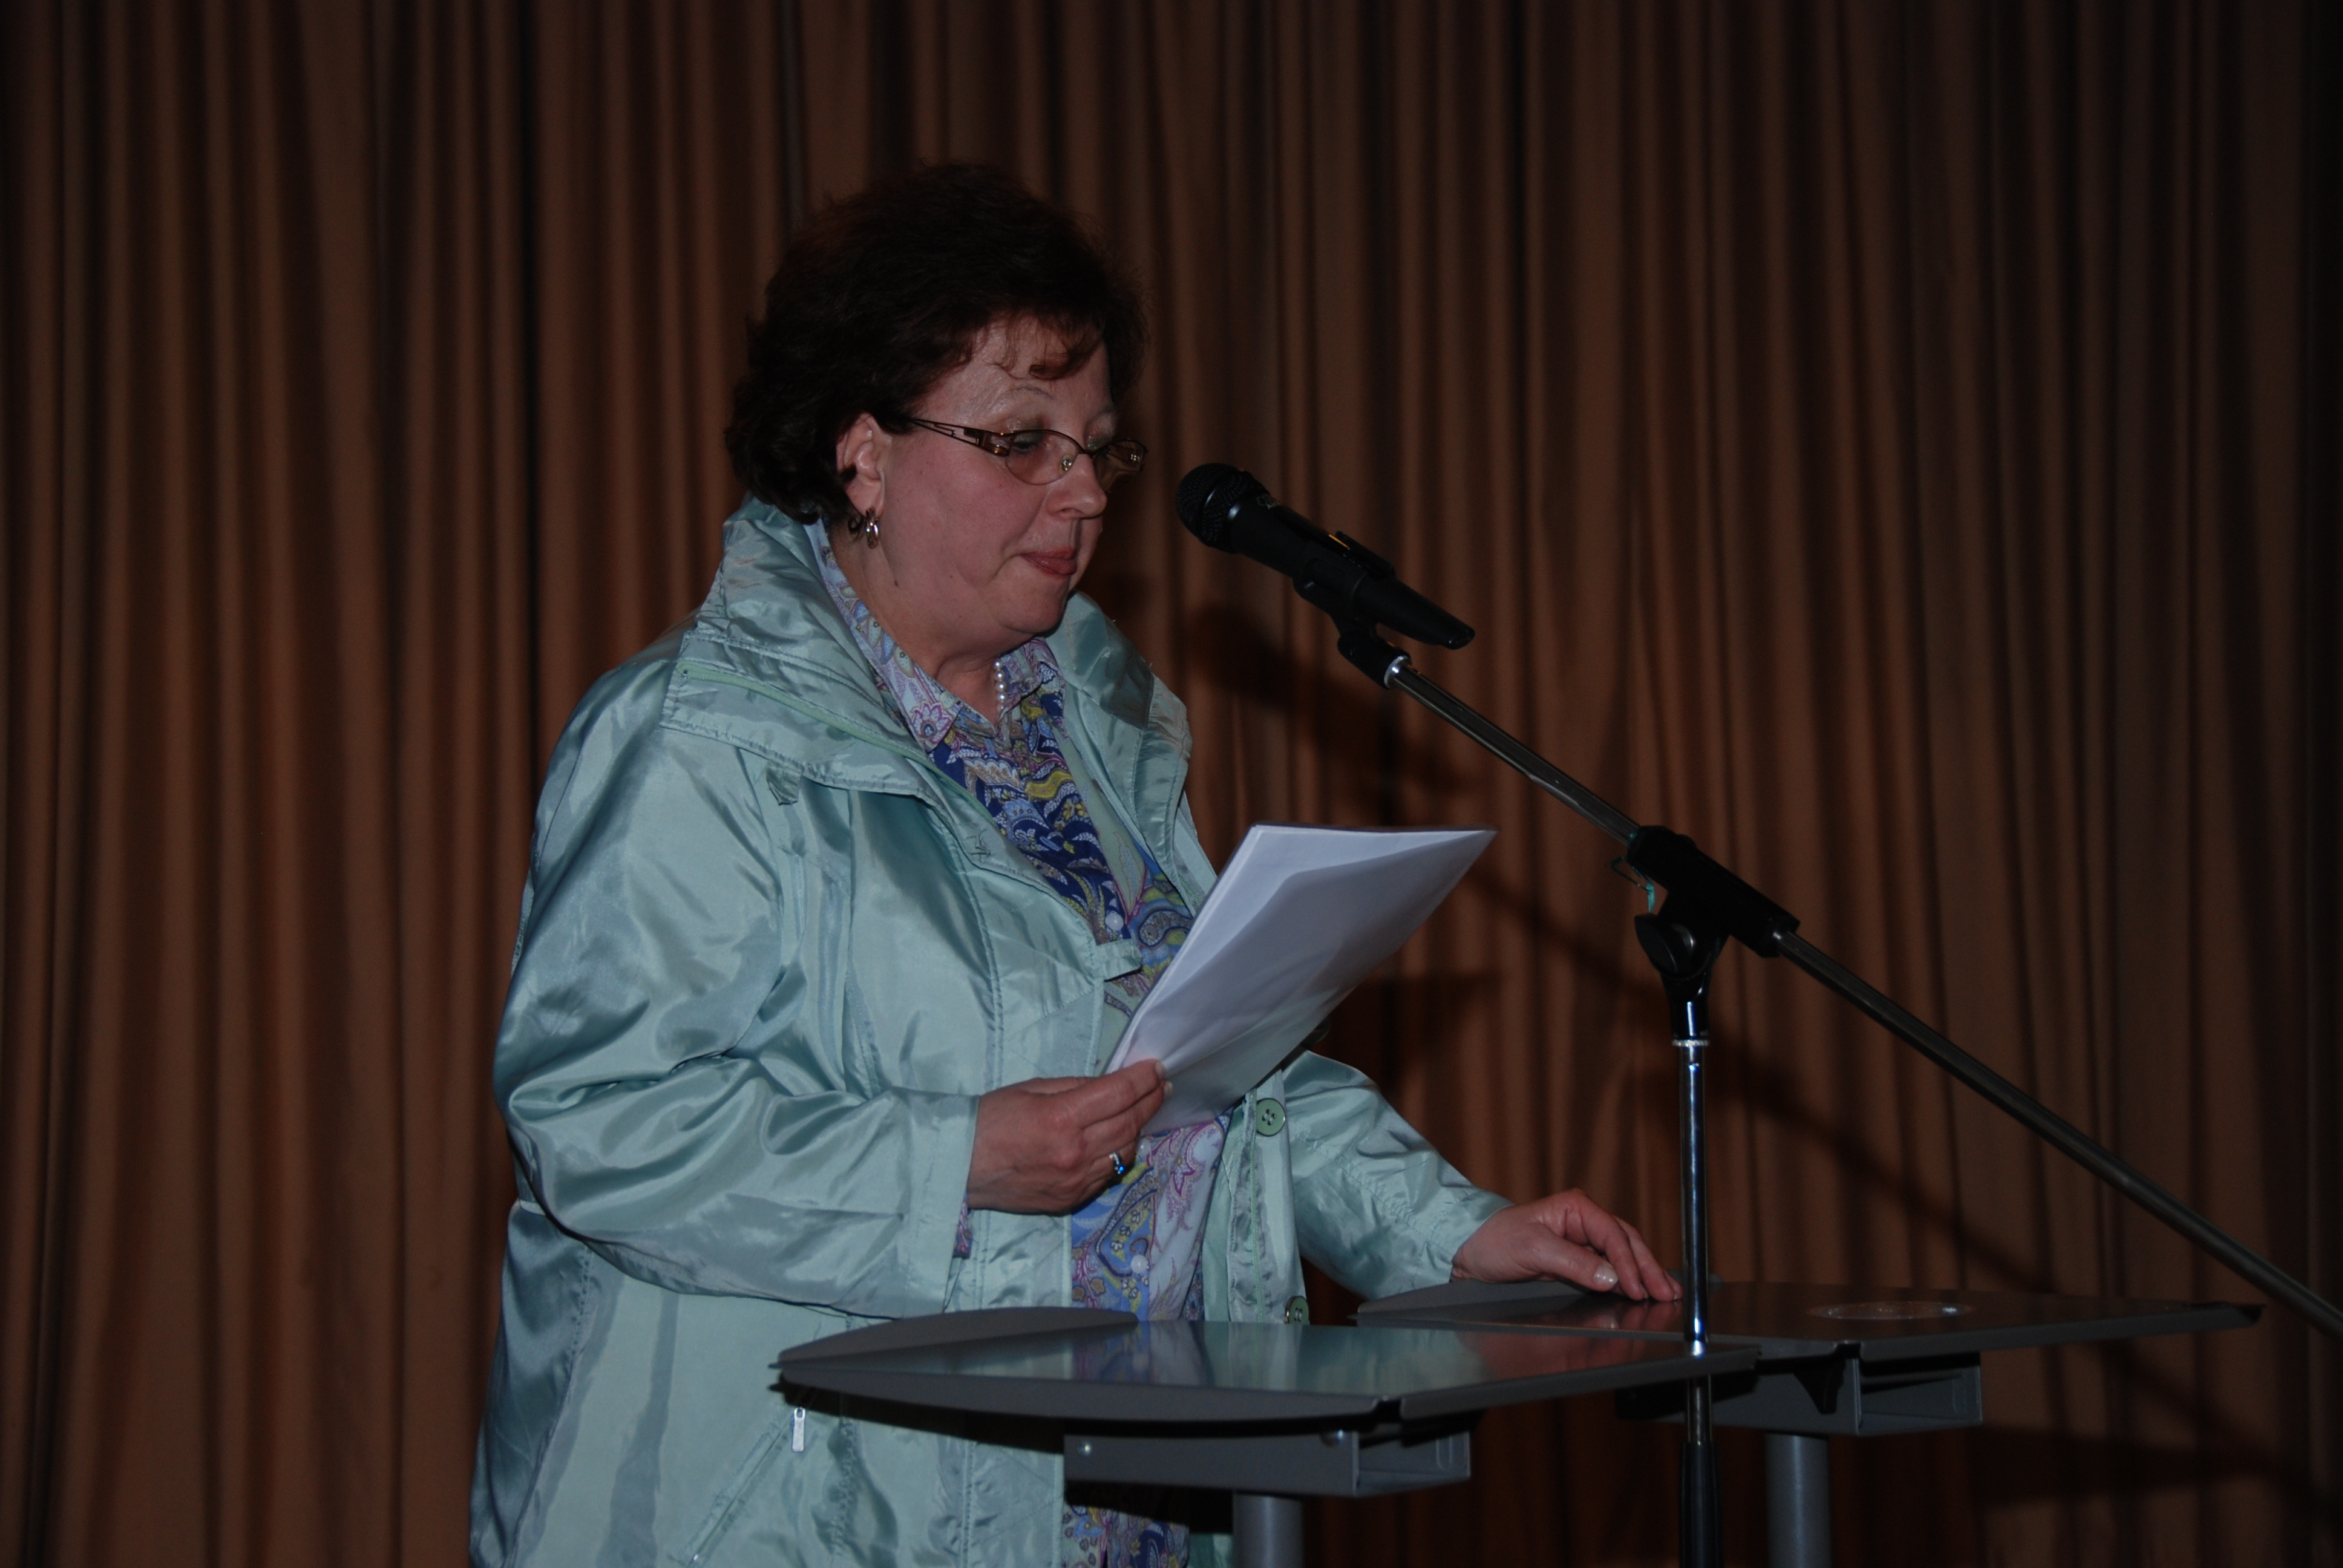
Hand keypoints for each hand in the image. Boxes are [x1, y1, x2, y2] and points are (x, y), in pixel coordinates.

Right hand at [966, 1059, 1168, 1213]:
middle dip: (1151, 1100)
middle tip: (1162, 1086)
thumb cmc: (989, 1120)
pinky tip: (1119, 1140)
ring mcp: (1075, 1181)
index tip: (1157, 1069)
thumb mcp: (1031, 1089)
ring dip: (1139, 1128)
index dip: (1144, 1079)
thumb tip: (1110, 1085)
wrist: (960, 1168)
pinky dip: (1119, 1154)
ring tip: (1143, 1110)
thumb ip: (1075, 1087)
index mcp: (1062, 1118)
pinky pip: (1108, 1174)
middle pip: (1130, 1123)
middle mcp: (1075, 1153)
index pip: (1120, 1094)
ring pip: (1126, 1151)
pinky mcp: (1071, 1200)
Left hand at [1450, 1189, 1680, 1301]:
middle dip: (1648, 1268)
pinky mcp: (1577, 1260)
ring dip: (1644, 1274)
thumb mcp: (1533, 1249)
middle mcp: (1584, 1221)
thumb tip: (1611, 1278)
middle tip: (1669, 1293)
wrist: (1471, 1252)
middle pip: (1627, 1243)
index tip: (1638, 1288)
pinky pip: (1609, 1270)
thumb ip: (1574, 1263)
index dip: (1629, 1263)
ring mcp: (1582, 1240)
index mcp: (1576, 1208)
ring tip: (1667, 1292)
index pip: (1613, 1236)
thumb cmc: (1495, 1241)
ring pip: (1623, 1256)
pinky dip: (1627, 1281)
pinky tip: (1641, 1291)